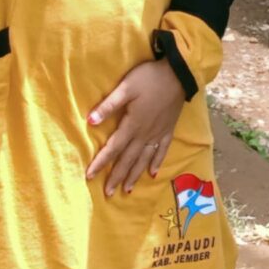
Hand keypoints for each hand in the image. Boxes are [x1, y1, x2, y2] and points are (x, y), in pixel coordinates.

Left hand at [85, 56, 185, 195]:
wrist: (179, 74)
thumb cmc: (150, 79)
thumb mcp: (126, 87)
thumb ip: (109, 105)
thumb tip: (89, 121)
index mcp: (132, 125)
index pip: (113, 148)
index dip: (100, 162)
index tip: (89, 176)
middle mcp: (145, 134)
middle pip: (128, 159)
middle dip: (117, 176)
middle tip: (108, 194)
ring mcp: (158, 133)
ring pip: (144, 159)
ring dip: (134, 175)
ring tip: (127, 190)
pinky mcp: (168, 130)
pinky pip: (162, 150)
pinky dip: (157, 163)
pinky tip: (153, 173)